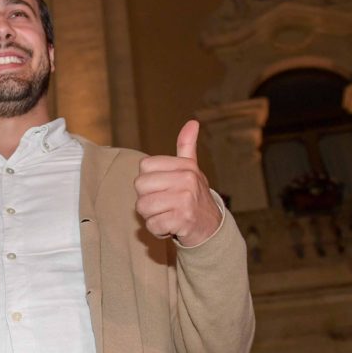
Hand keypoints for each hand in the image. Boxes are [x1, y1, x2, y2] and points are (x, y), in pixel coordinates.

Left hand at [134, 119, 221, 246]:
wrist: (212, 228)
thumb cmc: (195, 197)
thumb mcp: (192, 169)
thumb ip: (187, 147)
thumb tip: (192, 122)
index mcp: (185, 166)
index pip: (144, 166)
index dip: (148, 181)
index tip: (163, 188)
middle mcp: (187, 180)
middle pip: (140, 186)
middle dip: (147, 199)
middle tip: (163, 204)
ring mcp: (185, 200)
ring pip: (143, 207)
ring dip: (151, 216)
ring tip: (167, 214)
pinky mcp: (182, 220)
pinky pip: (152, 224)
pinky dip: (157, 230)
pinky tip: (171, 226)